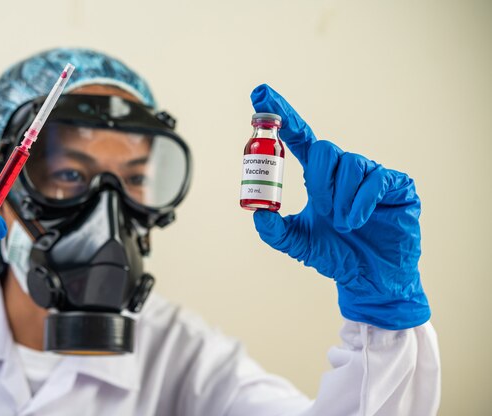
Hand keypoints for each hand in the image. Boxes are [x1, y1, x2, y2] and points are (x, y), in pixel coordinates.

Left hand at [250, 84, 429, 329]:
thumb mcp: (299, 243)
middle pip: (323, 149)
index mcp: (320, 177)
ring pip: (348, 162)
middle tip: (324, 211)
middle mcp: (343, 170)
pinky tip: (358, 221)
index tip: (259, 93)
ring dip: (339, 198)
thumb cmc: (337, 256)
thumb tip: (257, 214)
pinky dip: (360, 203)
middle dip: (319, 181)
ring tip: (344, 223)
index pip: (299, 137)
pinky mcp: (396, 185)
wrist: (370, 280)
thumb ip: (275, 231)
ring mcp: (371, 174)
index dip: (281, 114)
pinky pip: (374, 179)